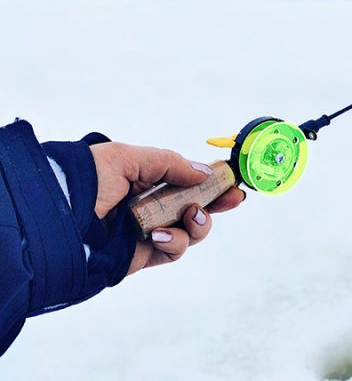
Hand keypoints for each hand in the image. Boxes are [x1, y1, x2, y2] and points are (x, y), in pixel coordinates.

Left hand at [90, 142, 245, 275]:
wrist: (56, 218)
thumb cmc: (84, 181)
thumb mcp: (126, 158)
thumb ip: (169, 163)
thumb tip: (203, 173)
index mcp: (142, 180)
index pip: (184, 181)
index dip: (210, 182)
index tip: (231, 182)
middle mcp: (147, 206)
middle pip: (194, 207)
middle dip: (215, 203)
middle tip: (232, 199)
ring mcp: (146, 231)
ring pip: (189, 231)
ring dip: (198, 224)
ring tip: (191, 216)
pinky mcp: (142, 255)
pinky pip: (172, 251)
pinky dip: (175, 242)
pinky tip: (161, 235)